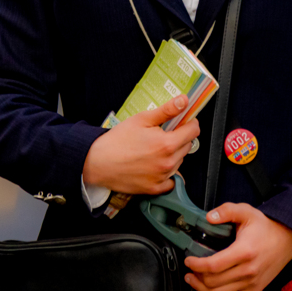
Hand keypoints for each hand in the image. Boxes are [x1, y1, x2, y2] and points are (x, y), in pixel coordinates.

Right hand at [82, 95, 199, 195]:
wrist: (98, 162)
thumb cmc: (117, 140)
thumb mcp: (142, 119)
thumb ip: (166, 110)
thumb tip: (184, 101)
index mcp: (166, 144)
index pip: (193, 131)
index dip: (190, 123)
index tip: (184, 121)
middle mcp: (167, 163)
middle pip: (187, 146)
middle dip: (179, 138)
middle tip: (162, 134)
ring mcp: (162, 178)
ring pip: (179, 162)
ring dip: (173, 154)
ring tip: (153, 149)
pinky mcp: (155, 189)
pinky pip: (171, 180)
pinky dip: (167, 173)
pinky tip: (154, 165)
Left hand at [182, 203, 291, 290]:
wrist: (287, 239)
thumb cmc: (266, 227)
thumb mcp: (246, 211)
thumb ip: (226, 211)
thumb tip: (209, 217)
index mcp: (244, 251)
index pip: (214, 265)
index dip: (196, 264)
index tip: (188, 260)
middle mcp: (248, 271)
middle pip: (214, 282)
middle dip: (196, 276)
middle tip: (189, 269)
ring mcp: (252, 283)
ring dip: (202, 289)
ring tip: (194, 280)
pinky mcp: (255, 290)